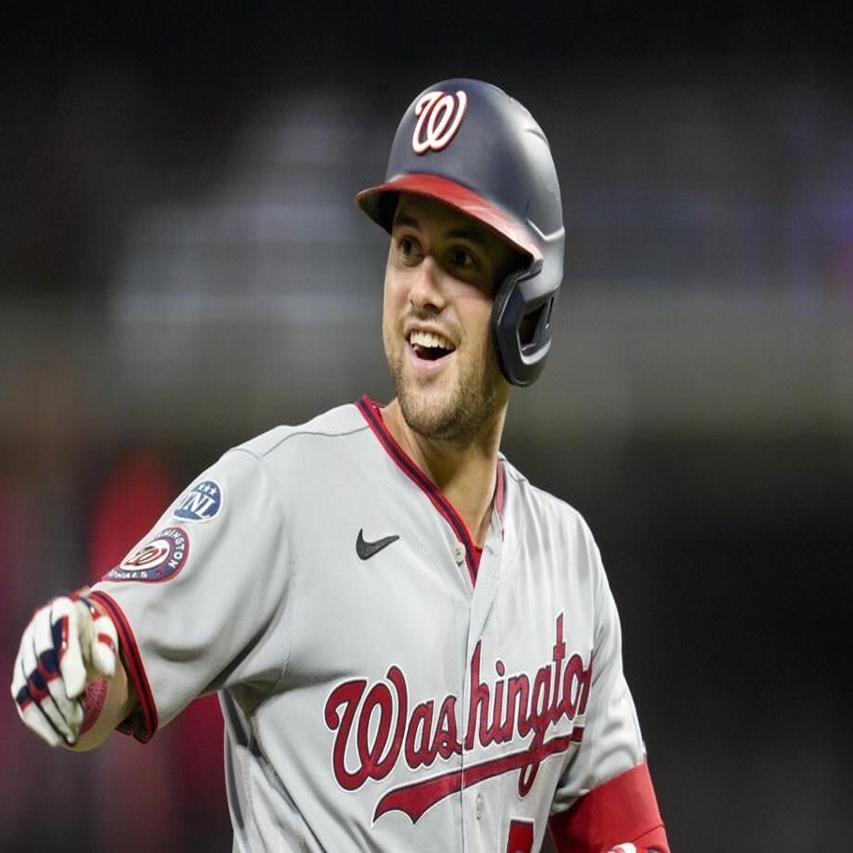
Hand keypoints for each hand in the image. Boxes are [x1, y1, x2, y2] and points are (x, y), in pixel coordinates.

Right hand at [11, 592, 117, 746]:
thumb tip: (107, 673)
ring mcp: (24, 653)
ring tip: (70, 735)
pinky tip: (55, 738)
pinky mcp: (18, 675)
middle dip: (60, 700)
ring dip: (50, 715)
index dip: (68, 668)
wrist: (74, 625)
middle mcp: (36, 630)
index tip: (77, 692)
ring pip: (31, 690)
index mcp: (61, 610)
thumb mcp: (105, 632)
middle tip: (78, 723)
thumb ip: (107, 649)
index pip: (62, 642)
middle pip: (44, 670)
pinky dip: (38, 722)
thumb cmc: (94, 630)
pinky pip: (22, 702)